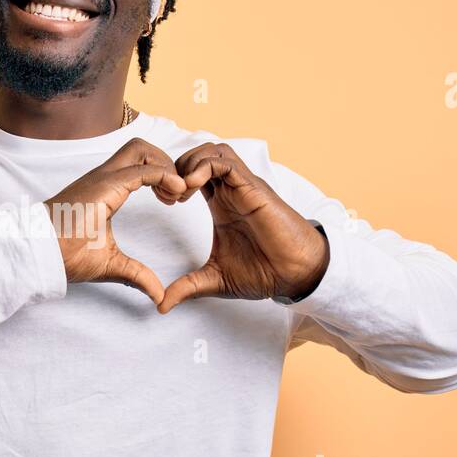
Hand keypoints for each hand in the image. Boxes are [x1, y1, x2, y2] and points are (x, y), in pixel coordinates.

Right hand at [44, 138, 187, 305]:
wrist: (42, 253)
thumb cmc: (66, 256)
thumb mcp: (111, 264)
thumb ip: (137, 275)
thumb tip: (157, 295)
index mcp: (105, 189)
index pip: (138, 164)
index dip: (162, 176)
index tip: (172, 201)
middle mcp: (104, 177)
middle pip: (141, 147)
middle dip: (167, 162)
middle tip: (177, 193)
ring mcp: (103, 178)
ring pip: (142, 148)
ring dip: (166, 166)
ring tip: (176, 194)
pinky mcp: (105, 185)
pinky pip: (142, 169)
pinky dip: (164, 176)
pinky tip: (175, 193)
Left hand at [157, 143, 328, 313]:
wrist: (294, 274)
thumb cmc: (263, 272)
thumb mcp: (214, 279)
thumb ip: (187, 287)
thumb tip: (162, 305)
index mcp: (220, 203)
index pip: (191, 173)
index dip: (171, 181)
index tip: (163, 202)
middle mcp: (230, 190)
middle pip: (198, 155)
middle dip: (175, 167)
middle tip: (167, 194)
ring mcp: (242, 186)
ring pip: (212, 151)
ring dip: (189, 163)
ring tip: (180, 191)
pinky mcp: (252, 188)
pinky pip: (225, 162)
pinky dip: (204, 166)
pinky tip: (192, 187)